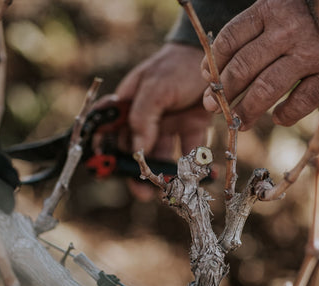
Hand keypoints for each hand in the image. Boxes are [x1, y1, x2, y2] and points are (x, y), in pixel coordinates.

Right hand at [97, 43, 210, 200]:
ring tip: (169, 190)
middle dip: (137, 172)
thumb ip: (143, 116)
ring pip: (162, 156)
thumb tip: (137, 149)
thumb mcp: (156, 87)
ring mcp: (169, 124)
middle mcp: (147, 118)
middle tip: (143, 192)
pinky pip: (190, 151)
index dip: (104, 151)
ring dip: (164, 174)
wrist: (214, 59)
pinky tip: (198, 178)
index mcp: (129, 105)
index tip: (106, 171)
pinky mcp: (191, 128)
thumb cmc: (176, 66)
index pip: (109, 131)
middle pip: (135, 150)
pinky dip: (194, 166)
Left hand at [201, 0, 318, 128]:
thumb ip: (254, 31)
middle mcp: (287, 30)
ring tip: (237, 121)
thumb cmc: (309, 12)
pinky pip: (301, 101)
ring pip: (266, 88)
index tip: (208, 79)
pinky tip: (277, 118)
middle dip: (223, 91)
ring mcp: (309, 52)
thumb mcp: (278, 8)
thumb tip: (215, 70)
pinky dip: (286, 114)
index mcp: (270, 8)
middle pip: (243, 67)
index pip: (230, 39)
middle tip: (213, 106)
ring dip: (247, 109)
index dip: (214, 63)